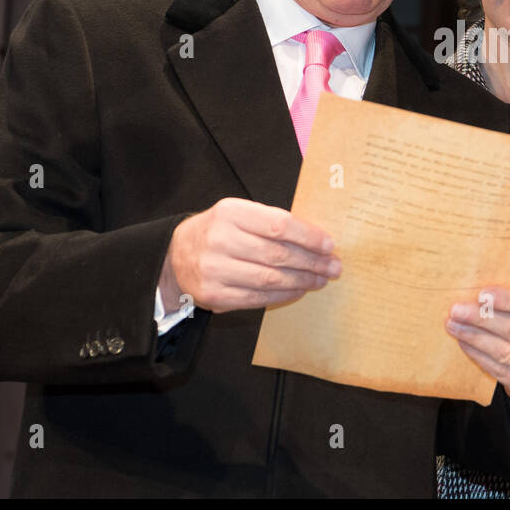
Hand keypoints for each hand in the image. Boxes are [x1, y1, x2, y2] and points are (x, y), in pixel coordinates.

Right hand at [159, 198, 339, 313]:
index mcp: (230, 212)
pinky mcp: (214, 295)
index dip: (309, 237)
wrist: (175, 255)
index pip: (279, 225)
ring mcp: (214, 270)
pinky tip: (298, 290)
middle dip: (312, 262)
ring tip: (320, 279)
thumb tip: (317, 239)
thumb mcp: (239, 214)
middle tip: (334, 267)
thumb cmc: (219, 231)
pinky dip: (283, 294)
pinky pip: (257, 297)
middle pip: (278, 254)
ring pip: (270, 278)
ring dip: (302, 281)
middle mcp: (220, 240)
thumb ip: (272, 221)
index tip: (330, 245)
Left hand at [446, 287, 509, 405]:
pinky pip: (499, 369)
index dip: (507, 301)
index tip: (482, 294)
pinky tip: (465, 343)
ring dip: (475, 337)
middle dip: (482, 319)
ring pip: (505, 351)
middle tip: (457, 310)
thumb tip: (482, 292)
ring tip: (454, 325)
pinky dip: (478, 355)